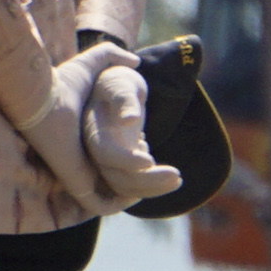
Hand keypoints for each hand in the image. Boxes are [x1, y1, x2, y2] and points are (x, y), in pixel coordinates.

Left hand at [18, 41, 176, 215]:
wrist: (39, 96)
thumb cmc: (62, 81)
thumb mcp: (93, 66)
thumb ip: (110, 56)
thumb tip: (132, 59)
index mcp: (90, 139)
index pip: (117, 163)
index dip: (141, 161)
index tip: (154, 151)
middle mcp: (86, 158)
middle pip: (123, 181)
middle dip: (154, 181)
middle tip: (178, 175)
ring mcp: (80, 172)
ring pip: (119, 192)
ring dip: (149, 188)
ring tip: (173, 177)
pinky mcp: (75, 183)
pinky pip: (102, 205)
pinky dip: (124, 203)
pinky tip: (146, 188)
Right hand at [76, 54, 181, 206]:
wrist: (111, 90)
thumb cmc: (118, 83)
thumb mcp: (121, 83)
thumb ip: (124, 99)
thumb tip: (128, 119)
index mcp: (92, 129)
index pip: (105, 153)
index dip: (126, 161)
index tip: (151, 160)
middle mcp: (92, 151)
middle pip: (115, 177)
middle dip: (147, 180)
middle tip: (178, 175)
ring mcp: (103, 162)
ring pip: (123, 186)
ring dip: (151, 187)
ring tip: (178, 178)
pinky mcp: (115, 168)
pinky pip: (128, 186)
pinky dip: (147, 187)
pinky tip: (164, 177)